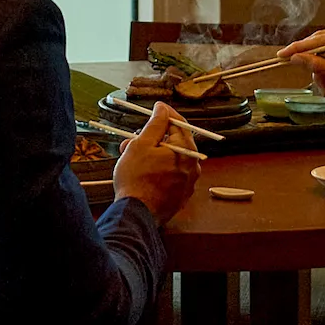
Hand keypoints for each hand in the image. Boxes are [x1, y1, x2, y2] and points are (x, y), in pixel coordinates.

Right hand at [112, 101, 200, 223]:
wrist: (136, 214)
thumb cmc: (136, 179)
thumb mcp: (141, 144)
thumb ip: (155, 124)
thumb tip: (162, 109)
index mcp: (187, 151)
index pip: (180, 124)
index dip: (165, 114)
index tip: (156, 109)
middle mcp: (193, 166)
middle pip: (175, 142)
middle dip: (153, 138)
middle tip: (134, 138)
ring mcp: (188, 183)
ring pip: (171, 159)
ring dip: (153, 154)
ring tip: (131, 156)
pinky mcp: (180, 196)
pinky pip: (171, 175)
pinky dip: (158, 169)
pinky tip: (141, 171)